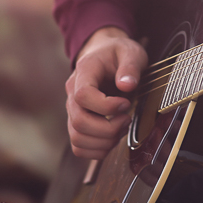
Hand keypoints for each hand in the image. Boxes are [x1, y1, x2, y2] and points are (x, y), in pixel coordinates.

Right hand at [65, 26, 147, 158]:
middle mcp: (72, 92)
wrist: (103, 55)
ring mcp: (72, 109)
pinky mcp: (77, 122)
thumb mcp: (130, 52)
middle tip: (127, 119)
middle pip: (79, 121)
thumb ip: (130, 66)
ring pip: (77, 138)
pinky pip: (78, 146)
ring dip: (104, 141)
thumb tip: (127, 85)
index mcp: (84, 72)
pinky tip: (113, 138)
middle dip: (108, 128)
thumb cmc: (117, 53)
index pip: (83, 95)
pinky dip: (97, 150)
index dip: (106, 106)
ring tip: (122, 128)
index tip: (126, 104)